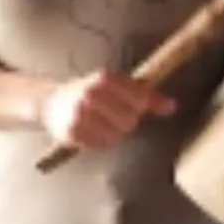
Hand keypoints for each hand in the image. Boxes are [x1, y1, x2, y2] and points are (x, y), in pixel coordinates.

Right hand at [40, 69, 174, 150]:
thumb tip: (172, 106)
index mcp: (104, 78)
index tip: (151, 107)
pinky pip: (100, 145)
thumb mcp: (116, 85)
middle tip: (114, 114)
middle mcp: (92, 94)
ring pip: (115, 136)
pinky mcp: (72, 133)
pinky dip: (99, 141)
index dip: (146, 105)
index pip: (140, 97)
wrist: (51, 102)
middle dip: (126, 120)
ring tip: (101, 122)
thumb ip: (144, 94)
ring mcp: (81, 114)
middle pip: (130, 120)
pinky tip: (91, 130)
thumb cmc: (89, 92)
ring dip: (112, 133)